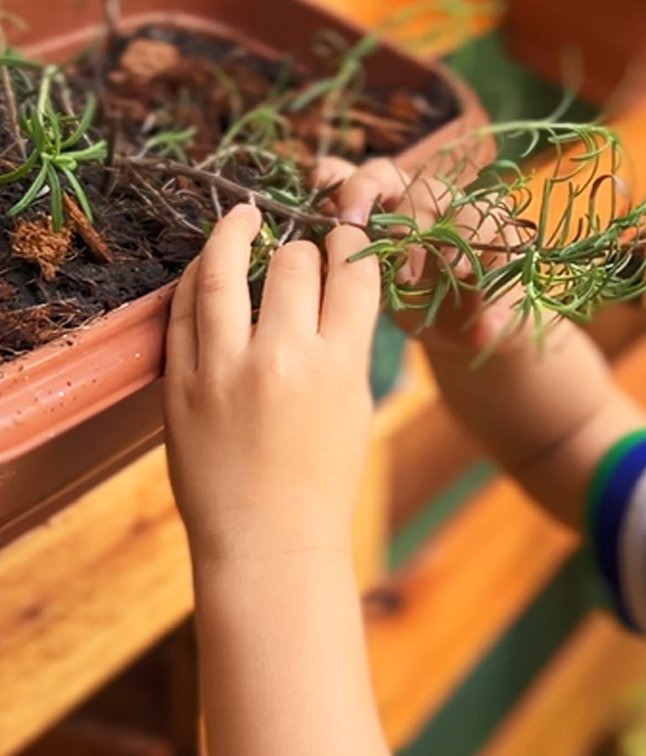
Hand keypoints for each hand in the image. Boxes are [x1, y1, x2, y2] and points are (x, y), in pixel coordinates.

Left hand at [164, 204, 380, 563]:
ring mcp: (224, 369)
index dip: (352, 246)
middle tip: (300, 251)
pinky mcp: (180, 383)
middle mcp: (283, 358)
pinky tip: (205, 266)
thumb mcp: (355, 407)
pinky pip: (182, 310)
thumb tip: (334, 293)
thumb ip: (345, 348)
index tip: (346, 239)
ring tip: (242, 216)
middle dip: (303, 248)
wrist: (269, 539)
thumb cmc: (323, 481)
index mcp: (339, 366)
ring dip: (236, 233)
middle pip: (295, 263)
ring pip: (226, 271)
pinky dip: (196, 278)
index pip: (352, 276)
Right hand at [315, 156, 523, 355]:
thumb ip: (500, 322)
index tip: (456, 271)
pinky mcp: (370, 212)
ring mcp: (403, 201)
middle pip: (424, 190)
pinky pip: (344, 182)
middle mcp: (444, 202)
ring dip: (361, 192)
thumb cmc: (486, 314)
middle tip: (400, 261)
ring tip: (346, 221)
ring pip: (380, 175)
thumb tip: (488, 329)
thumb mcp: (503, 325)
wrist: (456, 320)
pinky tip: (313, 201)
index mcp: (485, 222)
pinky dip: (328, 186)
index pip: (474, 216)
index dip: (463, 239)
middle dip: (409, 221)